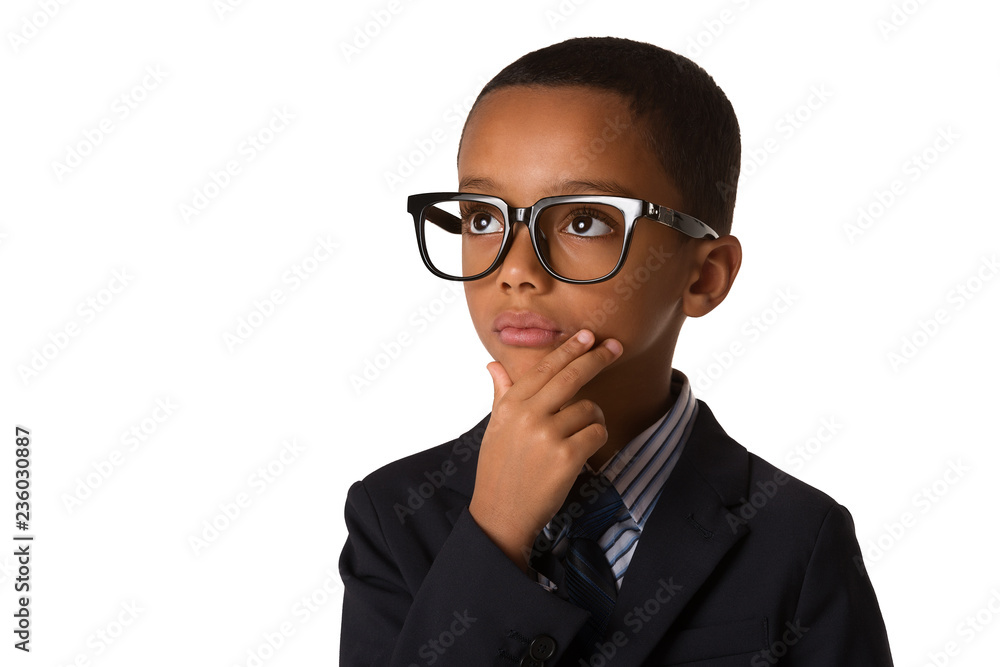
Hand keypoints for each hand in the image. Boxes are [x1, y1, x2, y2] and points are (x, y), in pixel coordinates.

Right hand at [468, 329, 622, 571]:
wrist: (500, 514)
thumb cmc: (499, 469)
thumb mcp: (496, 428)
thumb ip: (501, 394)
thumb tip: (494, 366)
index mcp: (511, 405)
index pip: (545, 368)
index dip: (569, 349)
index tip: (587, 335)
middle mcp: (528, 415)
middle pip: (571, 377)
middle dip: (596, 358)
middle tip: (615, 346)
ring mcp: (547, 435)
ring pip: (589, 409)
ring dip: (592, 420)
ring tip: (577, 438)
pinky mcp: (567, 456)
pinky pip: (596, 433)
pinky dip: (595, 440)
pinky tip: (581, 453)